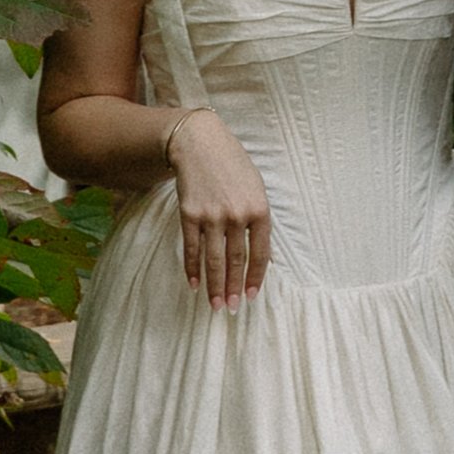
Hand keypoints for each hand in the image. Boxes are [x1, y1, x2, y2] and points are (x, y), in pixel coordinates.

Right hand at [169, 109, 271, 309]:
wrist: (200, 144)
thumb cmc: (233, 166)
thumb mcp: (256, 189)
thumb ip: (259, 220)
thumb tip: (263, 255)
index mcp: (259, 210)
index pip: (261, 254)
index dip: (256, 278)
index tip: (251, 296)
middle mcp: (237, 216)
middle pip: (237, 261)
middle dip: (234, 288)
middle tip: (232, 309)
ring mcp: (212, 216)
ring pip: (215, 260)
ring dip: (215, 286)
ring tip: (216, 305)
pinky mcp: (190, 215)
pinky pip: (192, 248)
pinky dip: (192, 268)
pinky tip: (194, 284)